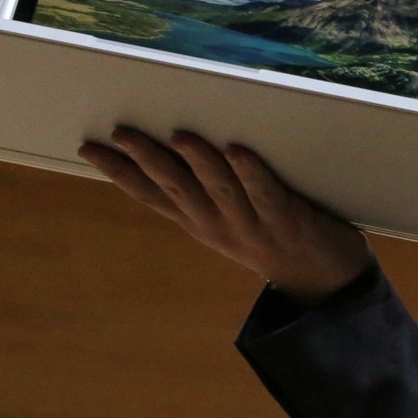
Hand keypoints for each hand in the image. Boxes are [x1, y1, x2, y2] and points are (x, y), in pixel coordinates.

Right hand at [78, 127, 374, 304]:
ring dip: (199, 161)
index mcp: (202, 224)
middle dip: (148, 159)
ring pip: (219, 188)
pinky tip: (238, 151)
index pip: (152, 195)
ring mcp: (253, 225)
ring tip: (178, 135)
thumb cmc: (278, 240)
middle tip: (121, 132)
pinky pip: (266, 193)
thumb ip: (208, 191)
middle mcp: (220, 226)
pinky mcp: (288, 221)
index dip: (120, 173)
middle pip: (177, 188)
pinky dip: (252, 173)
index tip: (89, 148)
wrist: (328, 285)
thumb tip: (180, 143)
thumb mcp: (231, 221)